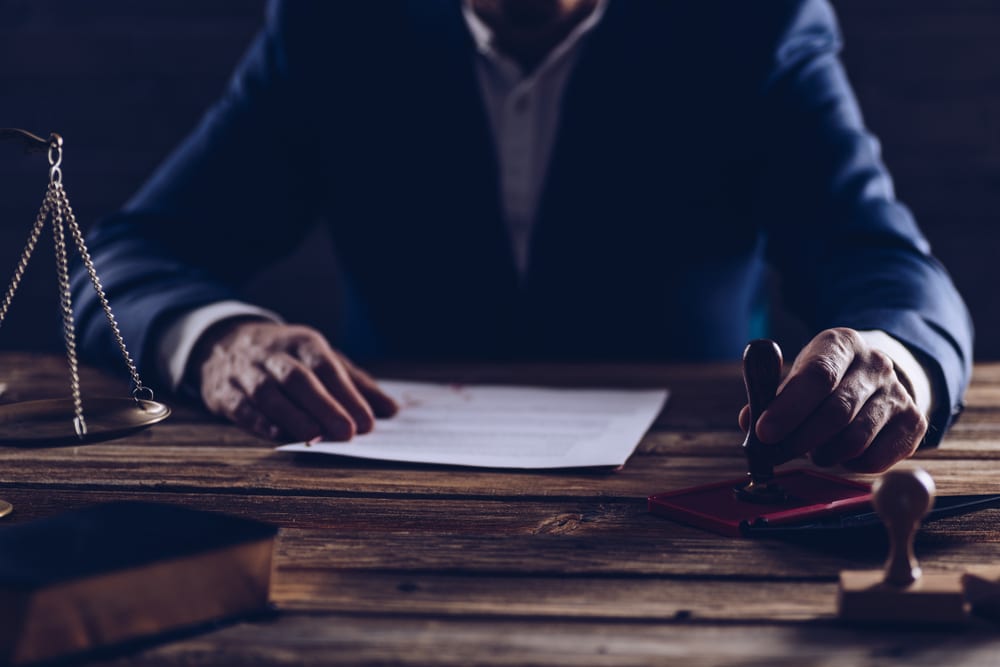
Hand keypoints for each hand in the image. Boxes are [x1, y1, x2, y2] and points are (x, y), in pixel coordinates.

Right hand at [190, 320, 397, 440]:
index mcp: (302, 342)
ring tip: (315, 437)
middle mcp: (273, 354)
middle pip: (299, 378)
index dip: (347, 395)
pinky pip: (241, 406)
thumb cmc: (287, 358)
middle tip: (347, 433)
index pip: (327, 367)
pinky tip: (279, 436)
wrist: (223, 344)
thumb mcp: (321, 360)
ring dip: (292, 416)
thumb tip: (391, 410)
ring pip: (268, 392)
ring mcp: (245, 372)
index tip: (367, 422)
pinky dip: (260, 422)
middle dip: (324, 406)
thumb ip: (356, 385)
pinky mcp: (223, 392)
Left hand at [738, 328, 926, 472]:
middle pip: (836, 411)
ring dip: (824, 454)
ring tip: (813, 451)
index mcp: (841, 343)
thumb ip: (770, 397)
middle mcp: (876, 364)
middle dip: (801, 439)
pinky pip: (876, 459)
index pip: (817, 375)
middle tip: (779, 453)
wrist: (877, 379)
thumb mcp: (796, 376)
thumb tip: (748, 421)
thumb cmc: (825, 381)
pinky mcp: (914, 423)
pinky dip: (850, 465)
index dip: (788, 408)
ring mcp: (899, 393)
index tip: (764, 433)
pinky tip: (840, 454)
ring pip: (855, 439)